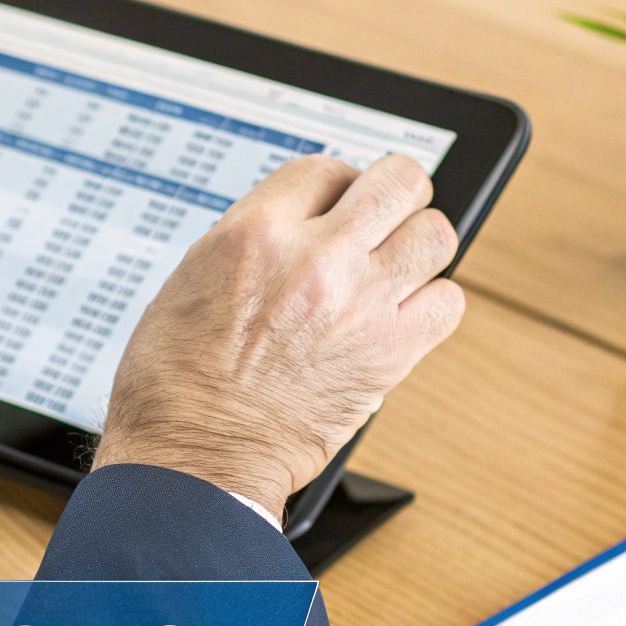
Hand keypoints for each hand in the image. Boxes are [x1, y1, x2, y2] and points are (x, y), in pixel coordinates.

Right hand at [93, 154, 464, 518]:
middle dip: (393, 194)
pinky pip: (448, 302)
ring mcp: (360, 305)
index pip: (325, 168)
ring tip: (395, 267)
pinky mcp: (389, 355)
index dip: (334, 185)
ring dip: (418, 246)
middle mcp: (316, 258)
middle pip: (399, 181)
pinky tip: (402, 314)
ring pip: (436, 235)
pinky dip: (432, 305)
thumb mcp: (193, 277)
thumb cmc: (176, 379)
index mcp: (255, 233)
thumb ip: (253, 238)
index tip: (333, 205)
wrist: (196, 456)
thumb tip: (296, 220)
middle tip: (381, 218)